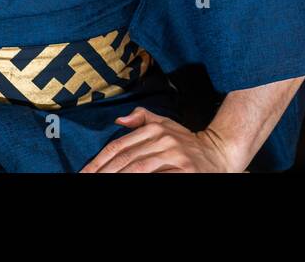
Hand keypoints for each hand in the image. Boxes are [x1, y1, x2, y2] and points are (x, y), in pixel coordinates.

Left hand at [78, 107, 241, 172]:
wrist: (220, 154)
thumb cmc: (188, 144)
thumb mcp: (167, 125)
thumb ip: (143, 118)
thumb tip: (120, 119)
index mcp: (155, 129)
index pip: (119, 146)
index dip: (99, 161)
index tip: (84, 173)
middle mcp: (164, 140)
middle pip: (125, 160)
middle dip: (104, 173)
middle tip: (88, 181)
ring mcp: (175, 156)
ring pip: (138, 170)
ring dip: (118, 177)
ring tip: (102, 185)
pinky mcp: (185, 171)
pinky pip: (157, 178)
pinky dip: (138, 181)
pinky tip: (129, 182)